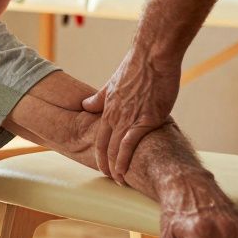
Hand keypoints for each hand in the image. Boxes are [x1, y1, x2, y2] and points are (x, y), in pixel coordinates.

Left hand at [83, 46, 179, 183]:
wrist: (153, 56)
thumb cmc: (137, 67)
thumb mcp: (113, 83)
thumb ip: (99, 98)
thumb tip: (84, 105)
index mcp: (108, 108)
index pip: (100, 138)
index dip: (100, 155)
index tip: (103, 168)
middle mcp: (116, 115)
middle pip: (106, 147)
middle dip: (107, 166)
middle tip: (111, 179)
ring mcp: (130, 117)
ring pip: (116, 149)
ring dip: (116, 167)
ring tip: (119, 181)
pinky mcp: (147, 118)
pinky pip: (131, 144)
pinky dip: (126, 159)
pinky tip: (126, 172)